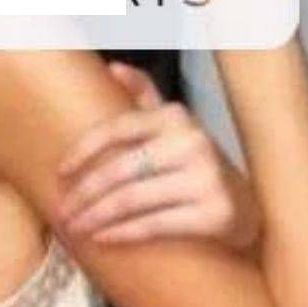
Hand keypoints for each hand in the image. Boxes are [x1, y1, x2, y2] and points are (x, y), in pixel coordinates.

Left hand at [54, 61, 260, 250]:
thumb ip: (145, 96)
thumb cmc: (194, 163)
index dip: (83, 151)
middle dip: (84, 194)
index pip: (117, 128)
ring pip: (132, 200)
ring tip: (76, 228)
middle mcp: (192, 142)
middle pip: (120, 170)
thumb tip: (113, 67)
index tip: (60, 173)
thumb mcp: (174, 126)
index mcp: (175, 117)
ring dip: (96, 217)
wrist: (247, 206)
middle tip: (62, 212)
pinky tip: (103, 238)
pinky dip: (122, 234)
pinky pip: (154, 225)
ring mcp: (206, 178)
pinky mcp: (215, 214)